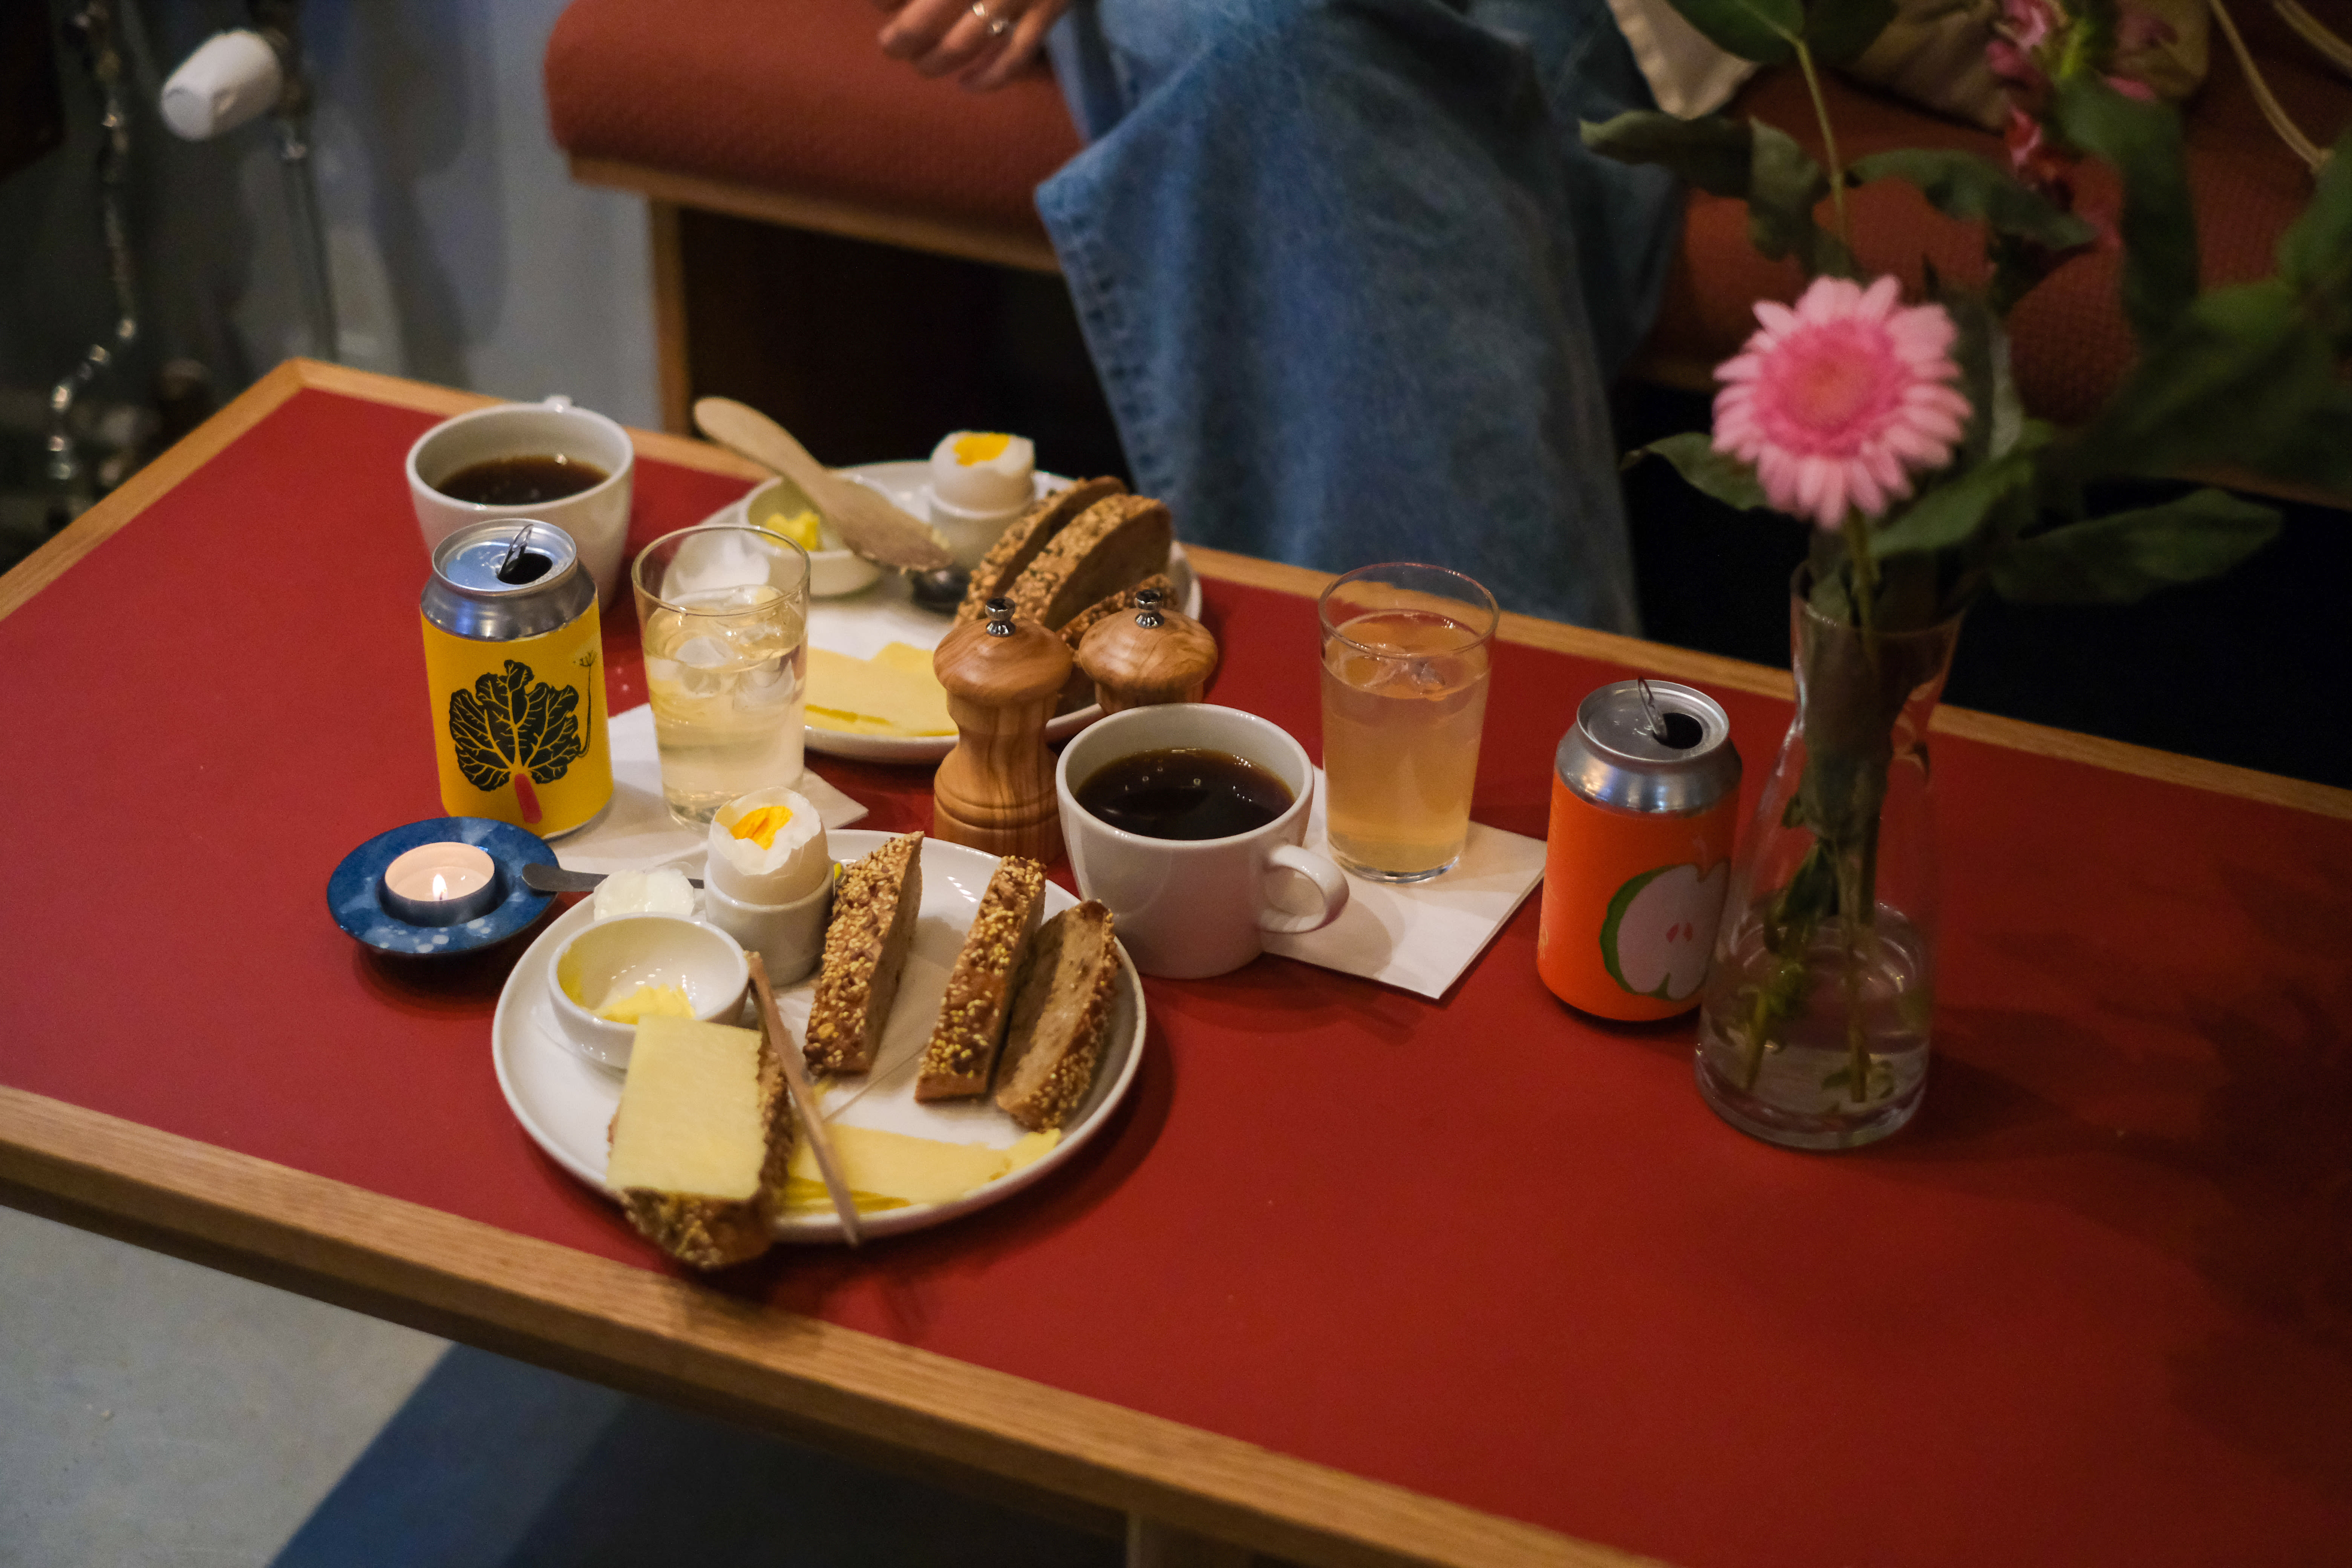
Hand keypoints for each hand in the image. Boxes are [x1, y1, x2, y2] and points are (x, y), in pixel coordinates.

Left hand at [872, 0, 1068, 91]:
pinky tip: (966, 85)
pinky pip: (1015, 56)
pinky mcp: (1048, 10)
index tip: (878, 6)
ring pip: (964, 44)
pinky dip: (989, 78)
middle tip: (889, 46)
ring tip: (919, 65)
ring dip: (934, 62)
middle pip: (926, 19)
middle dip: (900, 38)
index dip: (883, 0)